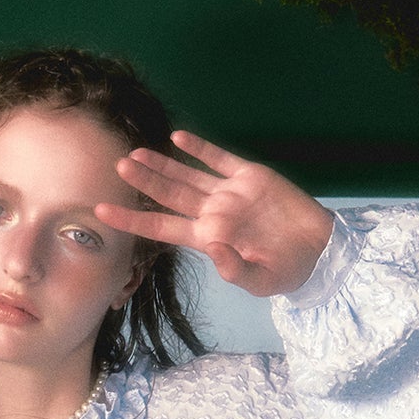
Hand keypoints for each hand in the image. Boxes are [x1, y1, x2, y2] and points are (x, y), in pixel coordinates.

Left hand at [94, 131, 334, 297]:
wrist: (318, 251)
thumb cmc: (286, 271)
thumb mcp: (260, 281)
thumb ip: (234, 268)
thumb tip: (214, 249)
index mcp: (208, 238)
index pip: (160, 226)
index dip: (131, 219)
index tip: (100, 212)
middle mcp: (213, 213)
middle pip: (169, 194)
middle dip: (144, 181)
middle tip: (118, 166)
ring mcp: (229, 193)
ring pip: (187, 174)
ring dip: (163, 164)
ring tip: (137, 152)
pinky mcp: (250, 176)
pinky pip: (219, 159)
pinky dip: (200, 147)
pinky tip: (178, 137)